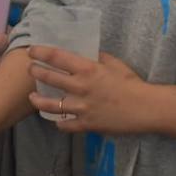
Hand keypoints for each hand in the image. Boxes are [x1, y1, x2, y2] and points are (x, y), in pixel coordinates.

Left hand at [27, 47, 149, 134]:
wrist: (145, 108)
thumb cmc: (132, 83)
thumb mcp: (115, 64)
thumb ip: (98, 58)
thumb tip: (87, 54)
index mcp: (87, 69)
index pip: (57, 57)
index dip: (41, 52)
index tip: (32, 50)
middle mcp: (80, 87)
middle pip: (49, 78)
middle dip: (35, 72)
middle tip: (30, 69)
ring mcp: (81, 107)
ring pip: (51, 105)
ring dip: (38, 101)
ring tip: (32, 98)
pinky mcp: (86, 124)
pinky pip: (65, 125)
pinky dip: (59, 122)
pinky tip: (57, 120)